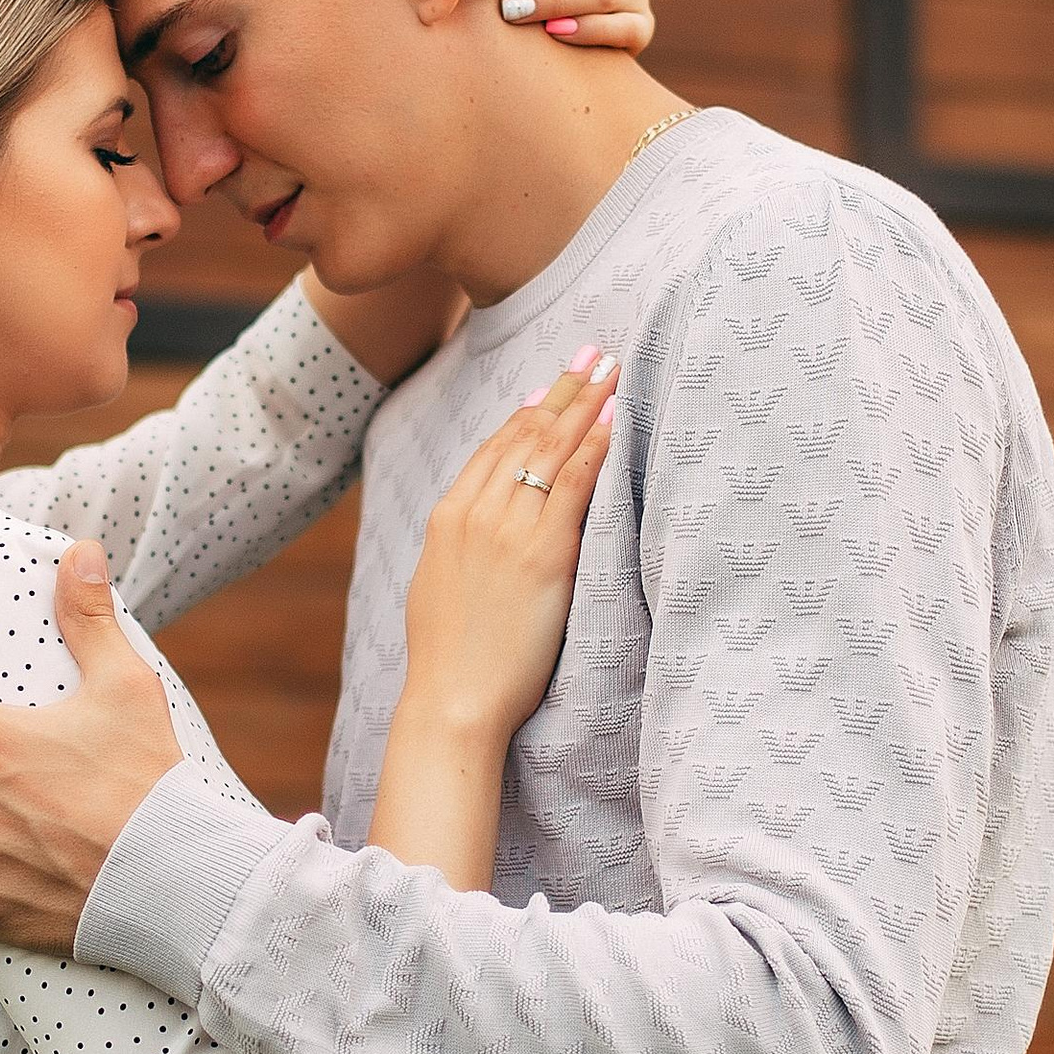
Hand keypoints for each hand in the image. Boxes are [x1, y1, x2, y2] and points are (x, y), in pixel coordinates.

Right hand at [399, 355, 619, 750]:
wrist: (452, 701)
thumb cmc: (450, 659)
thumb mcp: (439, 585)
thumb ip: (462, 545)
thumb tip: (483, 526)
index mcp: (446, 516)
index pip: (494, 446)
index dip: (528, 409)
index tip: (553, 382)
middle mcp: (476, 511)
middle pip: (526, 433)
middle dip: (565, 388)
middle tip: (595, 351)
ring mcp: (509, 529)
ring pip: (552, 448)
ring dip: (587, 403)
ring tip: (613, 370)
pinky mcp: (544, 554)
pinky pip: (576, 484)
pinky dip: (595, 446)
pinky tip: (613, 420)